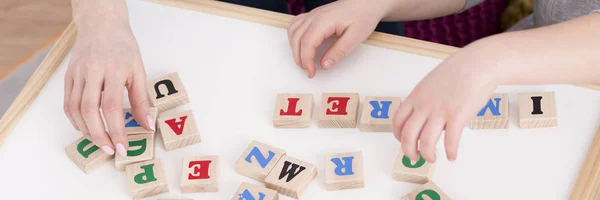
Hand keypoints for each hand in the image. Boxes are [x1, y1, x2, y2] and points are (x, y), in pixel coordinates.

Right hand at [64, 21, 152, 155]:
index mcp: (113, 70)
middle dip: (99, 135)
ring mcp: (78, 74)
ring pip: (76, 109)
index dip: (116, 130)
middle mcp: (92, 72)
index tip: (122, 146)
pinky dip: (75, 119)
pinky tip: (86, 128)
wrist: (102, 25)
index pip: (112, 107)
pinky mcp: (68, 76)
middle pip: (90, 110)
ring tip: (100, 141)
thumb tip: (146, 124)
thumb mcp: (138, 71)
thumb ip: (141, 99)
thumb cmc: (123, 47)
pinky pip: (68, 103)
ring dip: (86, 130)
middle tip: (110, 149)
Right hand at [288, 0, 387, 77]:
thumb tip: (324, 65)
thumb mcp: (355, 37)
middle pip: (296, 39)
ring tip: (305, 61)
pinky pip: (296, 25)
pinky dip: (295, 38)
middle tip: (309, 71)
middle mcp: (314, 16)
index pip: (307, 43)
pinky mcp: (314, 15)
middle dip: (299, 58)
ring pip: (293, 32)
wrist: (367, 2)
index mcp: (324, 20)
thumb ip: (338, 52)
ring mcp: (312, 14)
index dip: (306, 61)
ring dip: (295, 49)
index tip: (311, 73)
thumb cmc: (364, 16)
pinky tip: (302, 46)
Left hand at [391, 40, 501, 162]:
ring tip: (432, 159)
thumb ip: (425, 99)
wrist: (478, 63)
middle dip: (408, 150)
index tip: (403, 142)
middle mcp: (425, 105)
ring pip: (426, 141)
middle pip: (407, 135)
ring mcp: (441, 111)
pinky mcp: (458, 116)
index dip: (398, 135)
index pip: (397, 120)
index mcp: (416, 96)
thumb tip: (425, 117)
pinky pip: (450, 141)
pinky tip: (452, 155)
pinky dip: (450, 152)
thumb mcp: (431, 82)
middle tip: (415, 157)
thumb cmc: (458, 71)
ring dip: (427, 154)